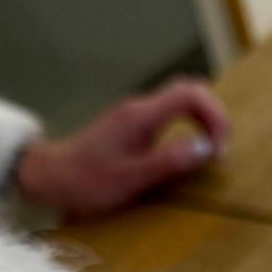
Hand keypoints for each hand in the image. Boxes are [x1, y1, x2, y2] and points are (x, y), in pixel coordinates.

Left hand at [15, 79, 230, 218]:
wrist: (51, 176)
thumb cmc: (87, 181)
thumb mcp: (133, 178)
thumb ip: (170, 162)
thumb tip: (206, 148)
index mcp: (141, 116)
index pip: (190, 94)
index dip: (215, 116)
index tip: (218, 149)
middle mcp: (139, 108)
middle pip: (189, 90)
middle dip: (213, 115)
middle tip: (219, 149)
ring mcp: (135, 114)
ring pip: (180, 100)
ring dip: (202, 120)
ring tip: (208, 150)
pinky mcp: (132, 124)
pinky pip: (169, 113)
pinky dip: (188, 125)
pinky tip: (187, 149)